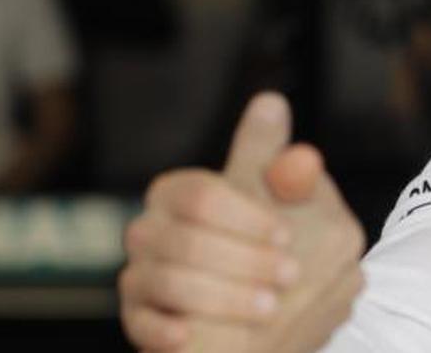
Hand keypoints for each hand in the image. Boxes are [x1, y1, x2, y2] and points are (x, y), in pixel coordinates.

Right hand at [119, 93, 366, 351]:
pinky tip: (194, 338)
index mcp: (184, 194)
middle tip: (291, 276)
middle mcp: (153, 230)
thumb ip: (281, 169)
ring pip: (164, 280)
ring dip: (222, 296)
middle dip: (242, 259)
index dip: (246, 215)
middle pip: (182, 239)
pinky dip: (166, 331)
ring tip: (270, 307)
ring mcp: (141, 276)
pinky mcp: (139, 319)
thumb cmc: (273, 250)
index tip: (288, 234)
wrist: (266, 315)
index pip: (200, 193)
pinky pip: (139, 323)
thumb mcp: (289, 209)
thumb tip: (271, 102)